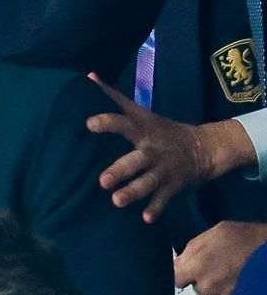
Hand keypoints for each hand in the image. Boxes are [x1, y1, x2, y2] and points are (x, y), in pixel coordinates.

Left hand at [85, 74, 251, 221]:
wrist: (205, 148)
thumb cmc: (160, 130)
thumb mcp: (141, 112)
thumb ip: (114, 97)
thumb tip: (88, 75)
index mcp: (143, 130)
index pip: (123, 123)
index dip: (107, 122)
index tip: (89, 124)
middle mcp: (153, 150)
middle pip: (135, 160)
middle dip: (120, 170)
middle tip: (102, 181)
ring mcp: (164, 169)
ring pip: (147, 182)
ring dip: (133, 191)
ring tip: (116, 201)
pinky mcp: (173, 186)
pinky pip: (163, 199)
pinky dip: (155, 209)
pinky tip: (145, 219)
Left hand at [174, 221, 266, 294]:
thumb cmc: (241, 237)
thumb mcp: (212, 234)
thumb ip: (191, 250)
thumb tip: (178, 261)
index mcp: (195, 265)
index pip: (174, 277)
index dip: (179, 272)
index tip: (184, 269)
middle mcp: (204, 284)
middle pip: (189, 287)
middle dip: (195, 279)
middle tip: (208, 269)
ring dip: (209, 288)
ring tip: (222, 277)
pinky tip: (224, 291)